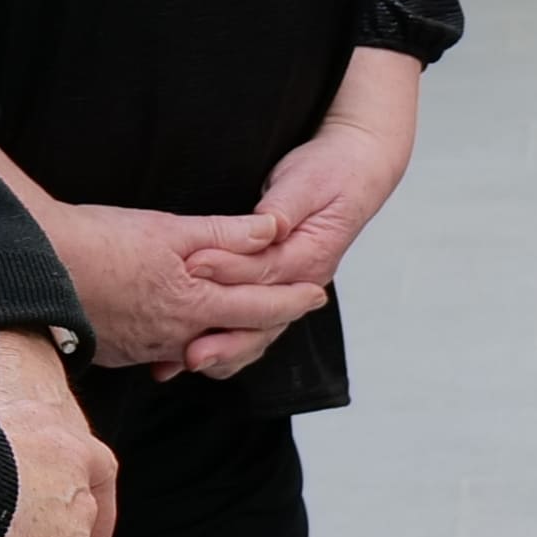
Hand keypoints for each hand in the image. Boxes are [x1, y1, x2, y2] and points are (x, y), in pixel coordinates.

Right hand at [29, 184, 321, 372]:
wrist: (32, 268)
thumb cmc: (99, 242)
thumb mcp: (169, 229)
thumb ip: (225, 234)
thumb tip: (274, 230)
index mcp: (193, 305)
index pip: (259, 309)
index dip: (292, 301)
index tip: (317, 295)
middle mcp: (174, 336)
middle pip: (234, 335)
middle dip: (267, 322)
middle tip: (293, 309)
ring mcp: (144, 349)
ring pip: (199, 346)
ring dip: (226, 335)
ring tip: (245, 321)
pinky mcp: (118, 351)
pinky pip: (164, 351)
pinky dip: (184, 342)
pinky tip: (188, 334)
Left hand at [177, 49, 421, 374]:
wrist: (355, 172)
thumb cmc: (331, 173)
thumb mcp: (307, 182)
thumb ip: (284, 208)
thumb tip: (268, 226)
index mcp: (312, 255)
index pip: (265, 270)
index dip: (227, 270)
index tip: (192, 267)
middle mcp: (303, 282)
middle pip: (262, 319)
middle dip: (222, 337)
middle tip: (186, 352)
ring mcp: (290, 290)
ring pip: (256, 331)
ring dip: (220, 348)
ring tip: (181, 364)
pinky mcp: (274, 289)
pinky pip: (250, 323)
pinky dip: (222, 339)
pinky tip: (190, 352)